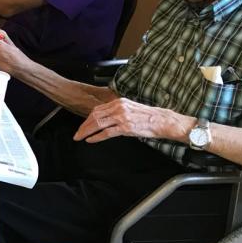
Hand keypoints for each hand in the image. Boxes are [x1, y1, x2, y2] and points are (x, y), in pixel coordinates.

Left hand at [74, 99, 191, 143]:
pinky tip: (90, 140)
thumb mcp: (131, 108)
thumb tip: (105, 117)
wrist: (163, 121)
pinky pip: (106, 133)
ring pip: (98, 124)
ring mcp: (122, 117)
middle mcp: (119, 107)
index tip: (82, 125)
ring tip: (80, 137)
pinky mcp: (126, 127)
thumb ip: (118, 111)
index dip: (87, 118)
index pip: (97, 110)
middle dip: (83, 126)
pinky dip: (96, 137)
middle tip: (77, 134)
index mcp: (119, 102)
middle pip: (95, 116)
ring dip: (86, 132)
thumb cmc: (149, 116)